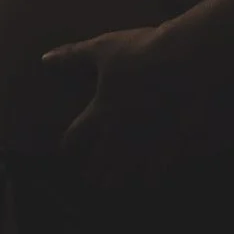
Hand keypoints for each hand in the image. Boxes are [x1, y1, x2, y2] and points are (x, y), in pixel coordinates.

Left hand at [39, 22, 198, 183]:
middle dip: (93, 172)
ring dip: (118, 180)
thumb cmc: (142, 53)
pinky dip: (151, 179)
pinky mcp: (171, 151)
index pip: (75, 138)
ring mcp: (146, 147)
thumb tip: (45, 58)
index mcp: (100, 113)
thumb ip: (73, 57)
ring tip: (117, 184)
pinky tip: (152, 178)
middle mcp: (119, 137)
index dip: (69, 145)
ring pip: (125, 177)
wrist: (188, 63)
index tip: (68, 150)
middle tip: (92, 176)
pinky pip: (156, 176)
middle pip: (98, 166)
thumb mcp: (103, 49)